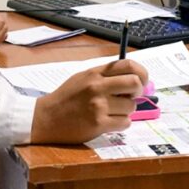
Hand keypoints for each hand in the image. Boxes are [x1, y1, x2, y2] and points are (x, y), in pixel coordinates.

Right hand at [30, 59, 148, 143]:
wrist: (46, 118)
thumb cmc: (66, 98)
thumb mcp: (83, 78)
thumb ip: (105, 76)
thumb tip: (133, 78)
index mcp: (94, 73)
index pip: (128, 65)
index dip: (141, 72)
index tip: (142, 80)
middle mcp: (97, 87)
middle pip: (135, 83)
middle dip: (138, 91)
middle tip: (131, 97)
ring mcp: (98, 106)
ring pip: (131, 106)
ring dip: (126, 111)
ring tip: (112, 111)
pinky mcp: (99, 124)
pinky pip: (125, 122)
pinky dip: (121, 123)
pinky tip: (109, 121)